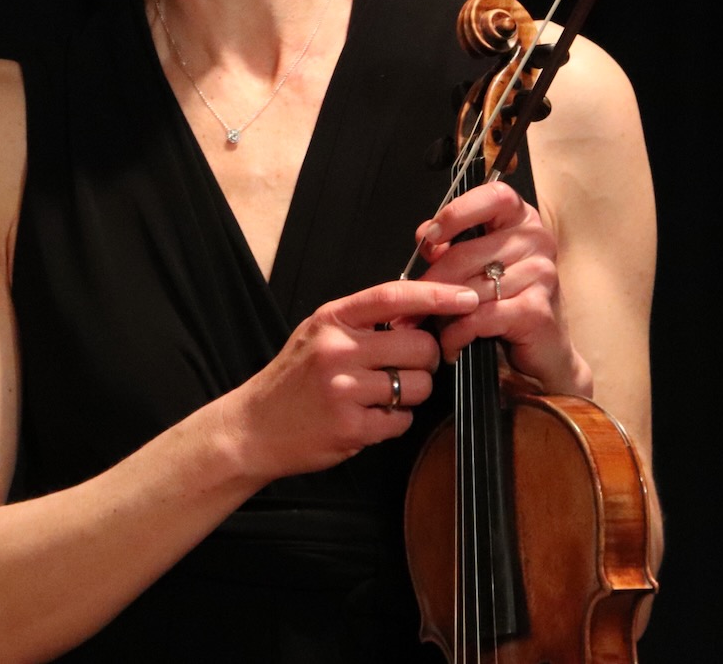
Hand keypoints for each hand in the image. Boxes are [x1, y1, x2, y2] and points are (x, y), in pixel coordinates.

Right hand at [225, 280, 479, 479]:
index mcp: (332, 319)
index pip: (394, 296)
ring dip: (411, 393)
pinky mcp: (350, 428)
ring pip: (417, 386)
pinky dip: (394, 421)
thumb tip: (421, 314)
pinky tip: (369, 417)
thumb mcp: (318, 333)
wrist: (253, 427)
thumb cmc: (293, 378)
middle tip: (409, 367)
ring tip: (383, 395)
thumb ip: (363, 322)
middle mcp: (337, 350)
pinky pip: (401, 421)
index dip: (438, 295)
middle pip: (419, 347)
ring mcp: (343, 390)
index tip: (469, 296)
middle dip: (427, 360)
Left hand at [415, 180, 591, 397]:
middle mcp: (537, 240)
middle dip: (433, 282)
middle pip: (467, 253)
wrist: (543, 353)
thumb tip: (424, 236)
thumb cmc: (506, 303)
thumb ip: (454, 246)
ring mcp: (541, 274)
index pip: (493, 196)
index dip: (457, 213)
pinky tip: (451, 346)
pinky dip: (457, 334)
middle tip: (414, 305)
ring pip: (470, 289)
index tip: (430, 237)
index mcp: (522, 219)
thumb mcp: (479, 266)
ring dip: (443, 313)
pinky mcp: (536, 310)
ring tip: (433, 328)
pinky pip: (479, 317)